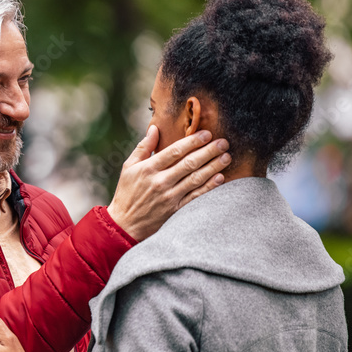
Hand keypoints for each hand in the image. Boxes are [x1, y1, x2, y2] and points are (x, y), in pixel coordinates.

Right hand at [107, 125, 230, 240]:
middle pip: (189, 163)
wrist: (125, 224)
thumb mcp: (128, 167)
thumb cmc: (127, 192)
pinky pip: (196, 196)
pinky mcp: (176, 210)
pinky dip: (209, 187)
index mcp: (148, 169)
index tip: (207, 134)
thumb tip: (155, 128)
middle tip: (223, 142)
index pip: (174, 151)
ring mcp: (169, 197)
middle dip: (209, 151)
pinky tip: (220, 178)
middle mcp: (160, 182)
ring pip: (196, 179)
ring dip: (213, 167)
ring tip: (226, 157)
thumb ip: (143, 147)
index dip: (192, 141)